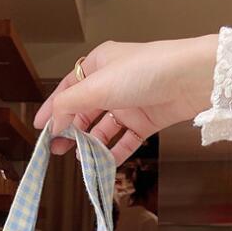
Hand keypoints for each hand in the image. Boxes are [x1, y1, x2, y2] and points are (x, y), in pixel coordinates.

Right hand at [34, 35, 218, 164]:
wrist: (191, 79)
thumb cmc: (146, 71)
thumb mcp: (98, 85)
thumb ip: (70, 105)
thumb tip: (53, 122)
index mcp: (99, 65)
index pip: (69, 89)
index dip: (53, 109)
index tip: (40, 129)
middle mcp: (113, 83)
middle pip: (85, 111)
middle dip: (70, 131)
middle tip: (57, 150)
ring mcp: (130, 103)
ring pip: (104, 128)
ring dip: (91, 144)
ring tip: (80, 159)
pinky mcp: (147, 121)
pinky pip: (125, 141)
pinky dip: (114, 153)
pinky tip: (103, 164)